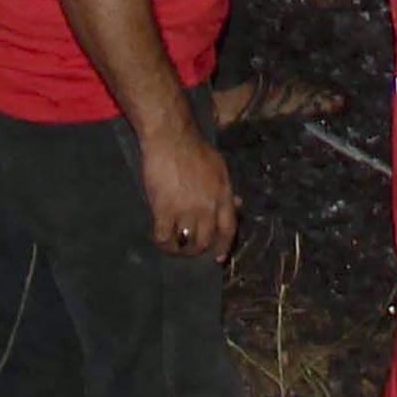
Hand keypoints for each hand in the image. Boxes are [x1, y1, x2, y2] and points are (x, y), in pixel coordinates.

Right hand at [135, 122, 239, 260]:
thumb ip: (227, 190)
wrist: (171, 138)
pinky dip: (162, 242)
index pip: (228, 229)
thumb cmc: (195, 149)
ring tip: (173, 246)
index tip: (217, 258)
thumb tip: (237, 205)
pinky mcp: (164, 210)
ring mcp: (186, 210)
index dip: (223, 246)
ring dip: (179, 248)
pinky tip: (159, 239)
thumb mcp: (220, 168)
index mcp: (223, 196)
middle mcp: (207, 207)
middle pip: (205, 239)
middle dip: (197, 249)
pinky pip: (164, 236)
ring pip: (185, 242)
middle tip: (188, 249)